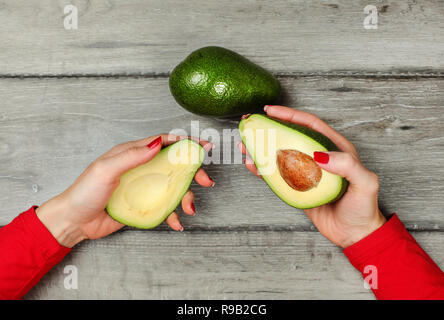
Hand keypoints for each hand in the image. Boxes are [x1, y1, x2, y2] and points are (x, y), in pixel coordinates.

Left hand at [36, 135, 213, 247]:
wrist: (75, 221)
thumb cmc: (85, 192)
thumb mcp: (106, 169)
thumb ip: (132, 156)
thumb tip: (157, 143)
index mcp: (133, 154)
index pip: (163, 143)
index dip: (185, 143)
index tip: (203, 146)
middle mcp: (142, 168)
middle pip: (174, 165)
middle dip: (193, 172)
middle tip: (205, 181)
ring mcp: (144, 187)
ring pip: (173, 187)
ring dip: (186, 196)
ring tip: (189, 208)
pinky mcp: (144, 205)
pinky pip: (165, 207)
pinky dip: (173, 214)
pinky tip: (176, 222)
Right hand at [239, 105, 385, 247]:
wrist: (355, 234)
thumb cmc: (363, 208)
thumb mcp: (365, 183)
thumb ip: (347, 165)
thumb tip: (319, 155)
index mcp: (335, 148)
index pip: (309, 124)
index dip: (290, 115)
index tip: (271, 111)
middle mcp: (318, 156)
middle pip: (291, 136)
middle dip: (271, 128)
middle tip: (252, 124)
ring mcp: (305, 171)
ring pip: (280, 154)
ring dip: (262, 147)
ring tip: (245, 144)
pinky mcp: (297, 187)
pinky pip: (276, 174)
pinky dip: (263, 169)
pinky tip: (252, 165)